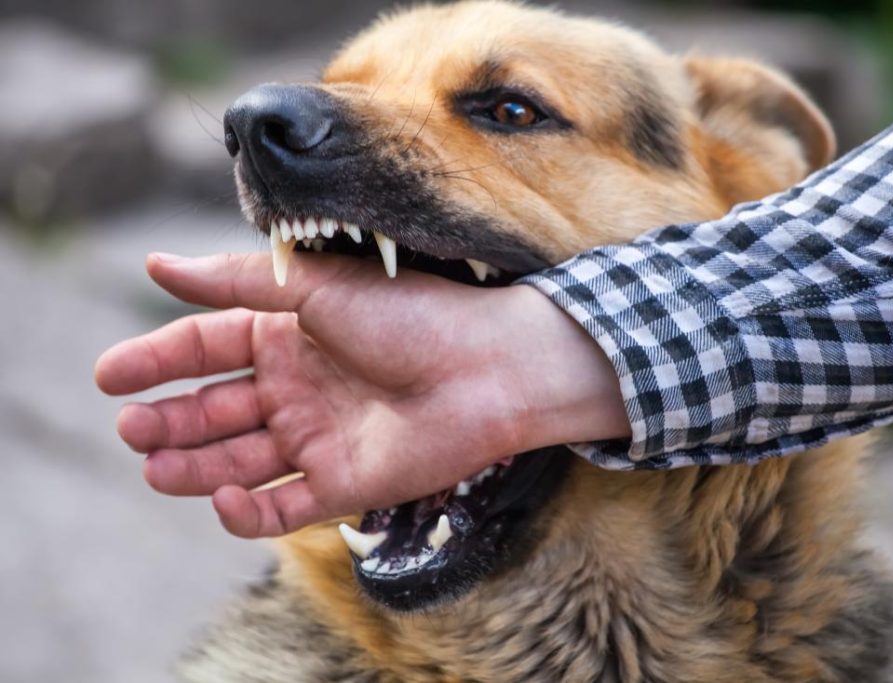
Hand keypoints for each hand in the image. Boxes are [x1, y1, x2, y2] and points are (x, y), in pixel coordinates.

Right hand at [95, 252, 628, 537]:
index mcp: (288, 334)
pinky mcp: (344, 484)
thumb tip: (155, 265)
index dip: (156, 361)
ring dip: (193, 465)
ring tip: (153, 465)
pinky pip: (283, 506)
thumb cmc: (411, 314)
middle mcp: (297, 387)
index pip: (206, 347)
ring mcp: (318, 437)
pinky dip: (248, 510)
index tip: (108, 376)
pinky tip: (222, 497)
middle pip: (214, 408)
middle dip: (169, 419)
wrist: (490, 367)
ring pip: (238, 458)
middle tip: (131, 429)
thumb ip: (236, 283)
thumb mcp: (315, 286)